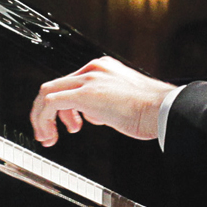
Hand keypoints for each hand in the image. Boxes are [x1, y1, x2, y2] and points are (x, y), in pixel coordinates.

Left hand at [29, 57, 174, 145]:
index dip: (64, 107)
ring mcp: (88, 78)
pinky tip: (51, 135)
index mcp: (103, 68)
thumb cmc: (152, 111)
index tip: (69, 126)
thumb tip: (91, 115)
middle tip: (48, 133)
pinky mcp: (85, 93)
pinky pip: (51, 103)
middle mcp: (93, 68)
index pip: (71, 83)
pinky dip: (45, 120)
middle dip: (46, 112)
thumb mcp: (122, 102)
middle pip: (54, 85)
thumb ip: (103, 104)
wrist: (164, 109)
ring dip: (42, 118)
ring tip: (49, 137)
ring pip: (47, 92)